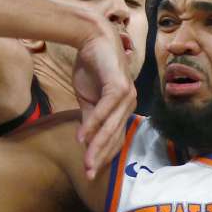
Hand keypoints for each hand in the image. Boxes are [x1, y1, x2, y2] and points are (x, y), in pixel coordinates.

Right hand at [73, 25, 137, 178]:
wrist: (91, 36)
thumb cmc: (91, 66)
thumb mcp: (87, 98)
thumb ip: (90, 119)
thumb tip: (85, 142)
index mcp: (123, 108)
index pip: (114, 138)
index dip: (103, 156)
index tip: (90, 172)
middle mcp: (129, 103)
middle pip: (115, 137)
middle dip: (101, 158)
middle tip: (89, 175)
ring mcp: (127, 95)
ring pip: (111, 127)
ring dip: (97, 146)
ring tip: (87, 162)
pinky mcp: (119, 85)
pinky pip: (106, 110)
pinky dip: (94, 124)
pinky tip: (82, 137)